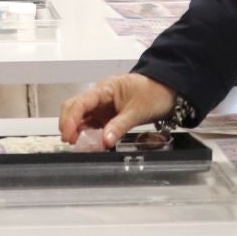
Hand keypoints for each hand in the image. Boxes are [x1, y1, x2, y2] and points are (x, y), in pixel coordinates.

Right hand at [59, 73, 177, 147]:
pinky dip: (87, 134)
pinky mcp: (106, 115)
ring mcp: (102, 106)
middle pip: (74, 108)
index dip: (70, 120)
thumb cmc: (153, 94)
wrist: (168, 91)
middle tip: (71, 143)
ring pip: (80, 117)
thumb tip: (104, 142)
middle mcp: (99, 96)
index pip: (80, 103)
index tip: (68, 137)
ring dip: (76, 130)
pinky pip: (91, 124)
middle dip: (68, 124)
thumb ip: (119, 126)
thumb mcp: (137, 111)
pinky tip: (89, 144)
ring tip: (78, 146)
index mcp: (105, 89)